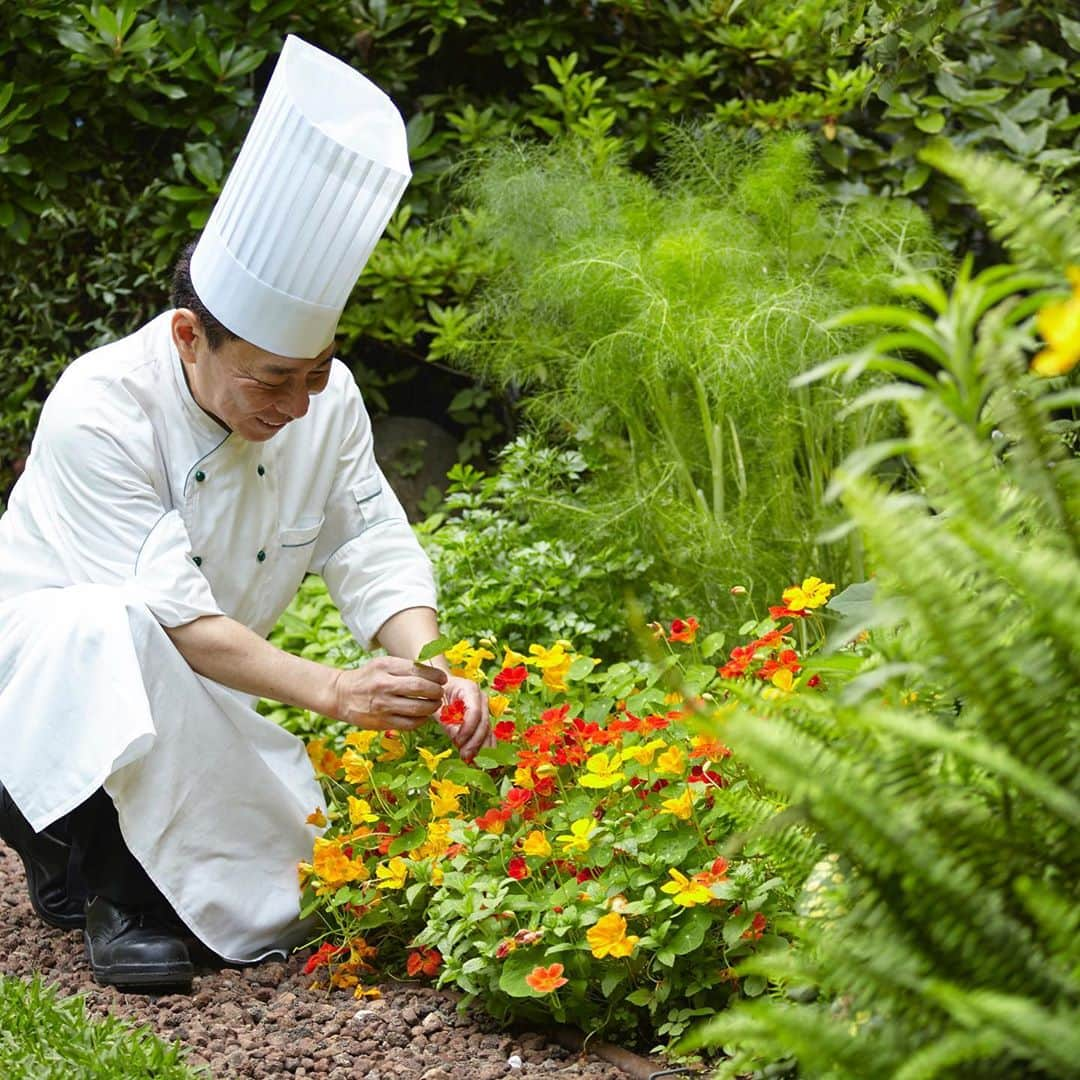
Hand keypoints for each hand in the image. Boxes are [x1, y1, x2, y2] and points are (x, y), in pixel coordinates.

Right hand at [331, 656, 446, 730]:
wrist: (342, 695)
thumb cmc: (368, 677)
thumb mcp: (383, 664)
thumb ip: (406, 667)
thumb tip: (434, 673)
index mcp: (386, 666)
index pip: (418, 669)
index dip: (436, 675)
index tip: (443, 679)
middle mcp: (384, 685)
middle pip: (420, 688)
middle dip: (436, 691)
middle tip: (440, 692)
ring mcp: (382, 705)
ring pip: (418, 708)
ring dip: (432, 707)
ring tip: (435, 704)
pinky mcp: (381, 722)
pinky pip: (409, 723)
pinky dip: (421, 720)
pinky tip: (423, 716)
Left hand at [440, 675, 493, 762]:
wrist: (442, 689)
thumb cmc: (438, 696)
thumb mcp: (438, 707)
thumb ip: (447, 721)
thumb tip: (457, 738)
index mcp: (470, 689)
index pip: (475, 711)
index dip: (468, 729)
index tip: (457, 742)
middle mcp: (482, 698)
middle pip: (484, 722)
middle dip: (475, 742)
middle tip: (464, 756)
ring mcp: (485, 708)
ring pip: (488, 730)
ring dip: (481, 747)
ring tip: (471, 760)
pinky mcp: (484, 719)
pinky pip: (488, 734)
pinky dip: (484, 747)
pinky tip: (480, 758)